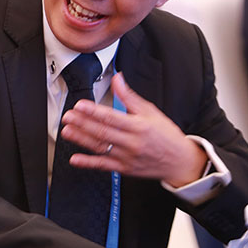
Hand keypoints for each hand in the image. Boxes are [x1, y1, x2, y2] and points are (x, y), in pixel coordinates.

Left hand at [61, 73, 207, 187]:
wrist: (180, 162)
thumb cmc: (166, 135)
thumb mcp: (151, 112)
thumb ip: (130, 97)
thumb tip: (118, 79)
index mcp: (139, 126)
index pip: (112, 117)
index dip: (94, 111)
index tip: (80, 105)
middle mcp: (132, 142)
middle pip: (103, 131)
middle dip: (82, 123)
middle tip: (68, 116)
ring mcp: (127, 157)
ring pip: (100, 147)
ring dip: (81, 139)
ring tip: (67, 131)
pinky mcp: (124, 169)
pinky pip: (104, 166)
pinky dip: (88, 163)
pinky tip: (75, 159)